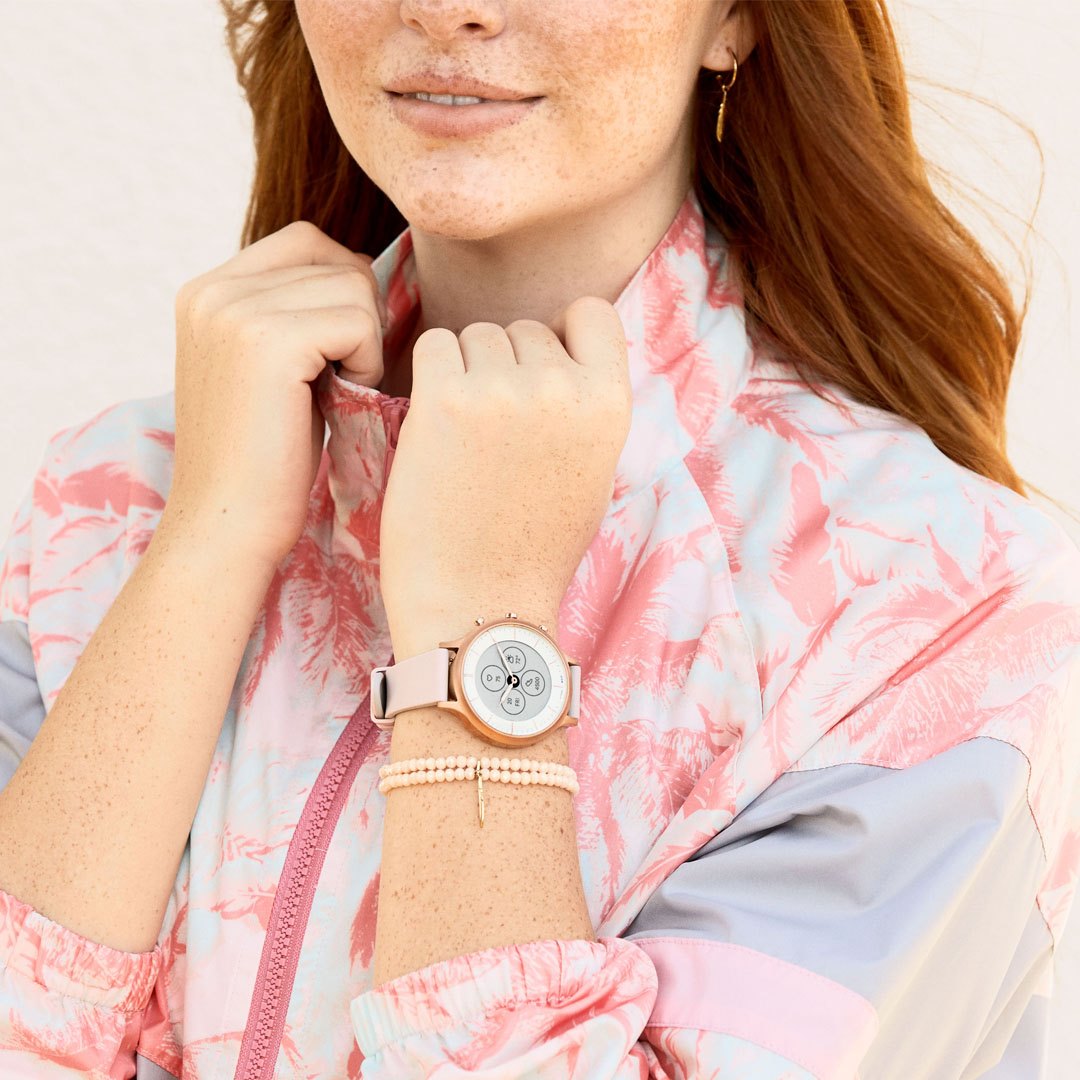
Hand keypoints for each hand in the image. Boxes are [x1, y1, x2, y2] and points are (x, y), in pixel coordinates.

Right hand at [164, 221, 387, 568]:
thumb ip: (295, 312)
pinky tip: (341, 401)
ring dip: (366, 344)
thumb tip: (366, 269)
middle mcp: (211, 289)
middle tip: (340, 380)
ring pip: (355, 287)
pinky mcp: (266, 340)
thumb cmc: (265, 460)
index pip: (307, 243)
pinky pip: (359, 322)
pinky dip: (367, 364)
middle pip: (336, 261)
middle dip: (360, 320)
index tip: (341, 352)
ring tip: (336, 393)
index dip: (346, 289)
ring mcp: (233, 310)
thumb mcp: (271, 369)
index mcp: (206, 290)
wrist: (228, 525)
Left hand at [378, 297, 631, 656]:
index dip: (562, 334)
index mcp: (610, 405)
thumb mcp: (591, 473)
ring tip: (464, 438)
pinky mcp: (445, 398)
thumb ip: (585, 409)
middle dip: (506, 365)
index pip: (592, 313)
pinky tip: (434, 427)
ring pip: (476, 335)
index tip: (540, 371)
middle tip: (493, 432)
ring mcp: (503, 390)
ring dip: (464, 371)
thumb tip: (563, 356)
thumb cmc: (533, 551)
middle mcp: (563, 387)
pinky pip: (434, 345)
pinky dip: (429, 376)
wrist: (479, 606)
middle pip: (523, 329)